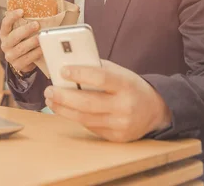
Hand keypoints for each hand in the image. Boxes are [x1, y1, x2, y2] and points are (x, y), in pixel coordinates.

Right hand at [0, 9, 42, 73]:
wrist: (22, 61)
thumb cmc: (23, 41)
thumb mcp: (20, 31)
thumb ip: (24, 22)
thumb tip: (38, 7)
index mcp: (4, 33)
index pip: (5, 23)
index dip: (12, 17)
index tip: (22, 11)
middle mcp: (5, 44)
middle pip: (14, 36)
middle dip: (26, 30)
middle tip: (37, 24)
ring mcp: (10, 56)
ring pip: (21, 48)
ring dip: (32, 42)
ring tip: (40, 37)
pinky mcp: (17, 65)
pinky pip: (27, 59)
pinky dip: (35, 53)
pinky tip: (42, 48)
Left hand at [44, 60, 171, 142]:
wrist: (155, 110)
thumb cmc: (130, 86)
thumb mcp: (119, 72)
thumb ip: (97, 68)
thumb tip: (69, 65)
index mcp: (126, 84)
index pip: (100, 78)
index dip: (80, 73)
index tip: (62, 70)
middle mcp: (125, 106)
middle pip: (88, 103)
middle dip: (64, 97)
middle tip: (49, 90)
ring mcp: (121, 125)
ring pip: (85, 119)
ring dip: (64, 110)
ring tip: (51, 100)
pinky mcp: (116, 138)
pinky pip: (90, 127)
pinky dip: (76, 117)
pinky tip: (66, 110)